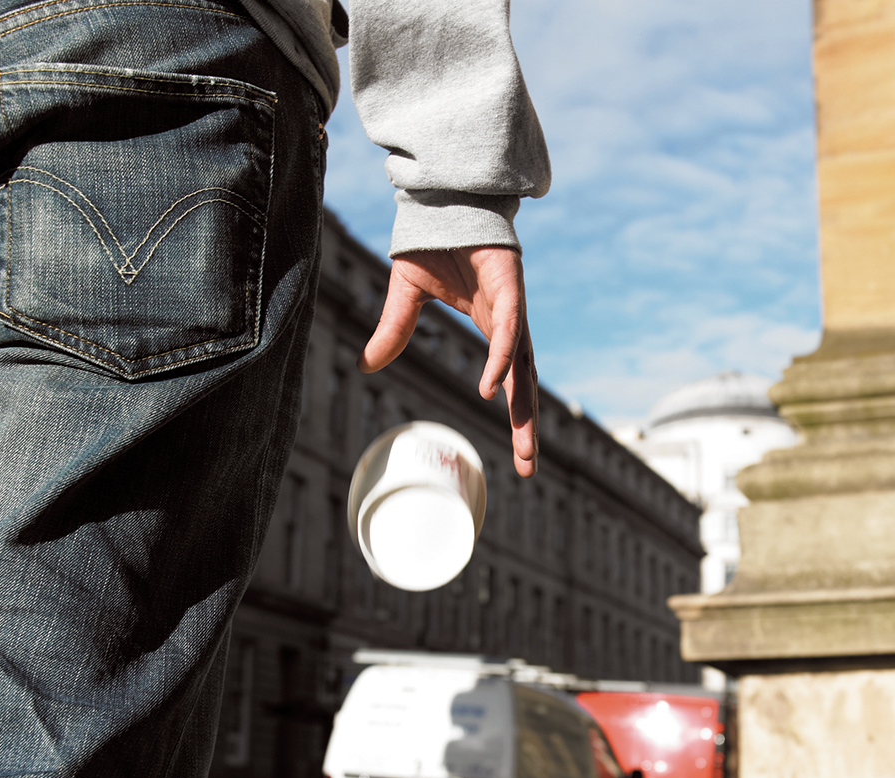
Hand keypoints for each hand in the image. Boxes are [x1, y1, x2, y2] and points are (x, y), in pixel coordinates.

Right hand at [359, 247, 537, 476]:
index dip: (515, 417)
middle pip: (524, 384)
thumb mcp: (406, 294)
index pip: (511, 381)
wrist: (443, 192)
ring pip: (524, 365)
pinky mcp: (509, 283)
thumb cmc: (433, 238)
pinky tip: (493, 389)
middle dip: (527, 426)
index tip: (518, 459)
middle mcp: (511, 321)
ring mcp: (513, 304)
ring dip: (523, 406)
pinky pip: (509, 330)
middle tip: (527, 469)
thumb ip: (394, 330)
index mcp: (495, 325)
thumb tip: (366, 366)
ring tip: (524, 446)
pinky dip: (502, 359)